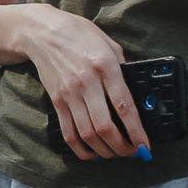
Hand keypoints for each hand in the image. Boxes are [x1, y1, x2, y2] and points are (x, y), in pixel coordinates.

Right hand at [15, 4, 146, 160]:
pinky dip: (81, 149)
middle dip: (122, 147)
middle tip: (132, 153)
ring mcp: (69, 94)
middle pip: (104, 127)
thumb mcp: (109, 44)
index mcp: (105, 67)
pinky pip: (68, 133)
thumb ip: (122, 69)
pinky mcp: (56, 101)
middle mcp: (87, 83)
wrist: (42, 33)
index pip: (124, 106)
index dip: (136, 131)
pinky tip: (92, 153)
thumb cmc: (79, 35)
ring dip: (104, 151)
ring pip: (87, 134)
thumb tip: (136, 96)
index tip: (145, 146)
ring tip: (115, 154)